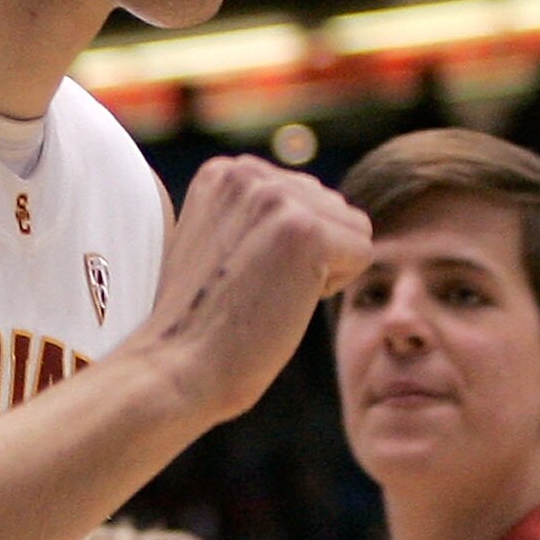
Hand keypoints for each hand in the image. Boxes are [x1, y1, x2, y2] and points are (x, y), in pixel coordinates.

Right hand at [128, 156, 372, 426]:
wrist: (178, 368)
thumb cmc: (203, 322)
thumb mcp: (222, 242)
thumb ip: (260, 212)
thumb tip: (327, 202)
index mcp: (225, 172)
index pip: (304, 196)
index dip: (283, 248)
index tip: (238, 274)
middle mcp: (247, 172)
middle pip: (331, 207)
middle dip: (308, 255)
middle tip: (253, 288)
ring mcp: (274, 196)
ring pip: (351, 227)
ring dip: (323, 268)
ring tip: (267, 292)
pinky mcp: (304, 230)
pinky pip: (362, 251)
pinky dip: (333, 287)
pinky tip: (284, 301)